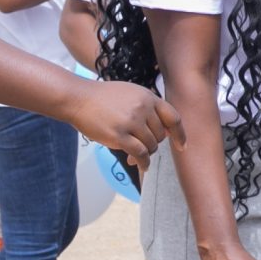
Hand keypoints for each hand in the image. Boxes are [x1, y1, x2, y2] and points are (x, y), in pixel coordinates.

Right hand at [64, 81, 180, 161]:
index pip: (173, 117)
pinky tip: (141, 166)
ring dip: (147, 153)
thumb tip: (162, 132)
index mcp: (148, 97)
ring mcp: (131, 122)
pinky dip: (143, 162)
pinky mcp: (119, 135)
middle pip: (160, 134)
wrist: (78, 98)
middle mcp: (143, 108)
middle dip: (154, 144)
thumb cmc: (103, 98)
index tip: (182, 146)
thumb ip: (148, 108)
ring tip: (137, 155)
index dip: (180, 134)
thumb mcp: (131, 94)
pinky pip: (140, 154)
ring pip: (151, 145)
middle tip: (143, 147)